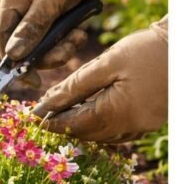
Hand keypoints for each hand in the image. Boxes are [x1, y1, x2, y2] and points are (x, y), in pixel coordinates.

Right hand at [0, 0, 136, 87]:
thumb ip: (33, 25)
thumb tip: (13, 55)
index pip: (3, 34)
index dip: (11, 59)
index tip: (27, 78)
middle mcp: (18, 8)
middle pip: (22, 45)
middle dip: (45, 54)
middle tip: (65, 55)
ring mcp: (34, 16)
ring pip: (41, 46)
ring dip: (61, 48)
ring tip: (79, 37)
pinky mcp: (50, 21)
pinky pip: (55, 40)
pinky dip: (69, 41)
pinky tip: (80, 32)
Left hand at [33, 18, 166, 142]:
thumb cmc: (147, 49)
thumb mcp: (107, 63)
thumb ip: (74, 86)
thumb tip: (46, 103)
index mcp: (119, 112)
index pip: (75, 124)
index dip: (52, 122)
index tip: (33, 117)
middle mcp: (132, 125)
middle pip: (88, 132)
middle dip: (64, 124)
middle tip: (44, 114)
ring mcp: (144, 126)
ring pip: (102, 134)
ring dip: (81, 126)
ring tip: (62, 112)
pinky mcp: (151, 121)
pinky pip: (119, 131)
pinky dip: (100, 124)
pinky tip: (89, 112)